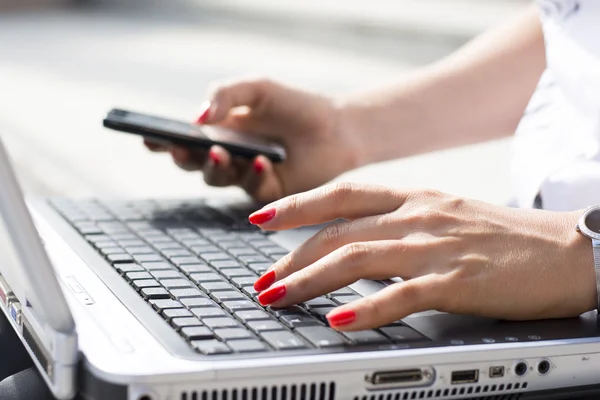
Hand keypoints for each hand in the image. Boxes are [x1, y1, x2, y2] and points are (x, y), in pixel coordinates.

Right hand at [145, 79, 361, 201]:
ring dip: (216, 166)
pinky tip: (261, 162)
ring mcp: (245, 176)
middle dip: (184, 157)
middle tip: (182, 147)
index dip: (162, 140)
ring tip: (222, 151)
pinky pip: (252, 189)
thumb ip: (226, 95)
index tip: (147, 136)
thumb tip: (196, 118)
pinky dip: (253, 175)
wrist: (338, 127)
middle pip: (193, 163)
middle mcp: (227, 156)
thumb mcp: (258, 89)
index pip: (182, 138)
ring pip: (218, 179)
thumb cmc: (295, 106)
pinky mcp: (268, 193)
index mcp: (218, 131)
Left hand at [248, 183, 595, 330]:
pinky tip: (336, 323)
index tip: (261, 221)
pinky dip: (364, 310)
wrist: (569, 248)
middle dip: (291, 257)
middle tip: (262, 281)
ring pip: (356, 258)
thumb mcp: (445, 215)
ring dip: (309, 280)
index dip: (296, 205)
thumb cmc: (505, 236)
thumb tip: (356, 241)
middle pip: (338, 231)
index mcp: (415, 197)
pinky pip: (401, 295)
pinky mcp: (458, 281)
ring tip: (277, 298)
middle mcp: (418, 216)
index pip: (342, 192)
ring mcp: (436, 247)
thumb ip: (401, 223)